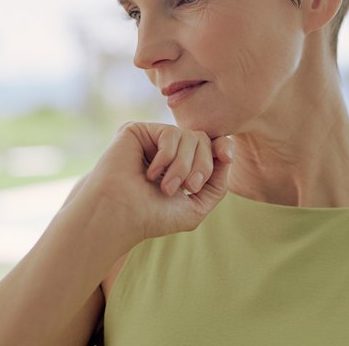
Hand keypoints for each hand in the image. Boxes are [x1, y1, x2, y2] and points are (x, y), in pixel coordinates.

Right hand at [72, 122, 233, 242]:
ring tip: (166, 187)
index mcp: (182, 165)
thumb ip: (218, 183)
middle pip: (204, 140)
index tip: (227, 156)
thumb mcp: (197, 206)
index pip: (211, 146)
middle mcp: (169, 149)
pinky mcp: (138, 131)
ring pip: (190, 136)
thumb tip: (226, 153)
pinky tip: (151, 174)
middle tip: (187, 188)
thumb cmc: (153, 216)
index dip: (224, 146)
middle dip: (202, 166)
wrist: (121, 216)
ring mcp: (153, 139)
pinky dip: (167, 157)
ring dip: (183, 166)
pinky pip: (170, 133)